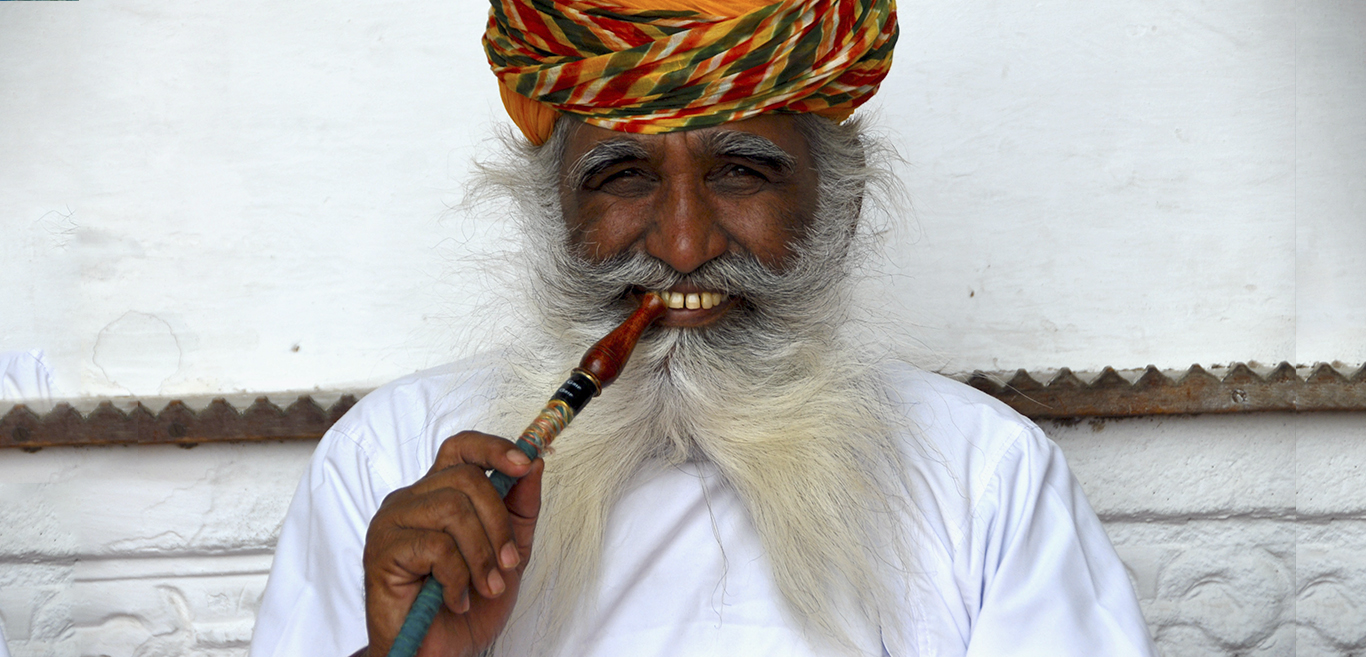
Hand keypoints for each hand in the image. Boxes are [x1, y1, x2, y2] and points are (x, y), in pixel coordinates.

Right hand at [363, 431, 543, 656]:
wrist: (438, 654)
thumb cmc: (468, 604)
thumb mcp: (509, 553)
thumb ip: (521, 510)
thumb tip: (534, 464)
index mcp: (437, 494)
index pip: (461, 448)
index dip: (494, 448)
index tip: (525, 464)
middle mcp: (411, 500)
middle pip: (466, 478)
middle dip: (498, 523)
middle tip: (508, 564)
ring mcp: (392, 522)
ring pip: (452, 510)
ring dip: (481, 556)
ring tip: (486, 588)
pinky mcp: (382, 551)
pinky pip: (436, 547)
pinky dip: (457, 579)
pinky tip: (456, 600)